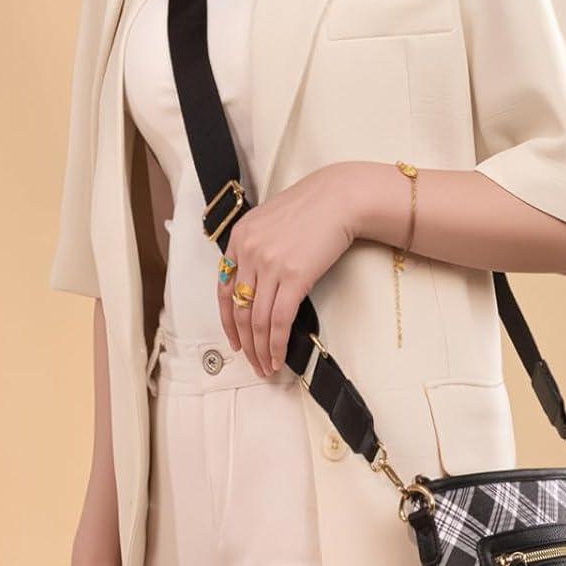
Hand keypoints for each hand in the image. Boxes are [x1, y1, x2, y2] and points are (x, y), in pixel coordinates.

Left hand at [219, 163, 361, 375]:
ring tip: (267, 367)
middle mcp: (249, 252)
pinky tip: (279, 357)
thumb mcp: (271, 222)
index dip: (228, 322)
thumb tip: (257, 286)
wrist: (340, 198)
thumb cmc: (312, 209)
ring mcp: (270, 264)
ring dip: (260, 349)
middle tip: (253, 363)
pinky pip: (278, 320)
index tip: (236, 342)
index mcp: (239, 239)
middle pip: (240, 310)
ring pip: (257, 320)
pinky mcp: (294, 276)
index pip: (225, 290)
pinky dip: (276, 343)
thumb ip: (257, 249)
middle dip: (245, 343)